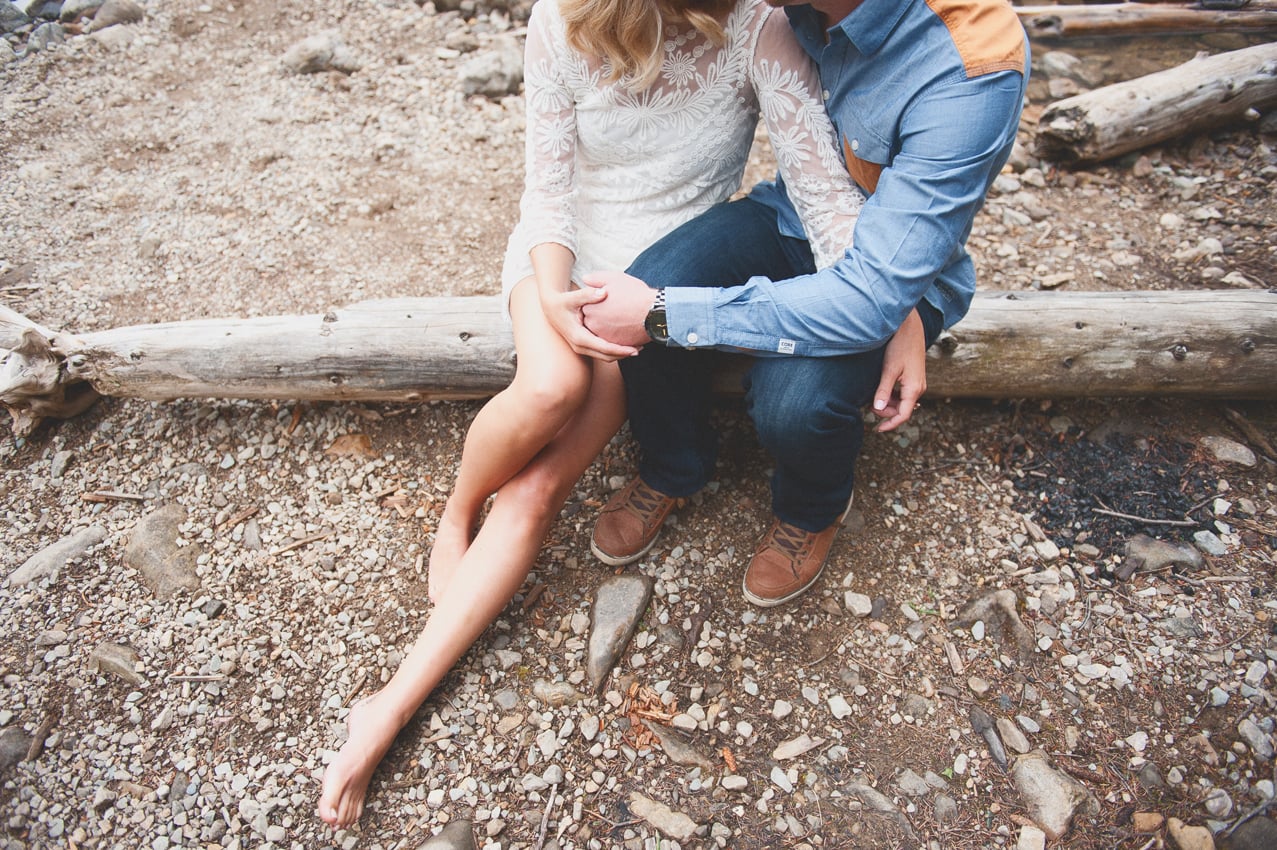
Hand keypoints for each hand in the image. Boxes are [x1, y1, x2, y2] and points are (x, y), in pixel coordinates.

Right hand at [540, 285, 638, 361]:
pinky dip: (615, 350)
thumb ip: (587, 294)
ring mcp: (582, 348)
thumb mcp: (572, 297)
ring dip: (621, 354)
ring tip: (637, 346)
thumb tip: (604, 292)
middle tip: (641, 347)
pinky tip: (626, 343)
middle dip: (624, 354)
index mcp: (578, 337)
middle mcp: (580, 346)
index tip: (635, 348)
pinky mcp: (585, 346)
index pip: (603, 348)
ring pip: (605, 356)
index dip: (620, 350)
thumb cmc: (562, 302)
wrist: (551, 308)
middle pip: (606, 356)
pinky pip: (602, 352)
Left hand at [580, 271, 658, 348]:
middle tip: (618, 308)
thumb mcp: (614, 278)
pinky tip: (628, 327)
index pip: (587, 306)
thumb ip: (596, 279)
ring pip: (603, 331)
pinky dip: (619, 336)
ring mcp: (603, 336)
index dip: (599, 301)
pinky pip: (613, 341)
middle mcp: (592, 324)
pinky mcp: (615, 346)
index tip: (610, 299)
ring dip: (610, 326)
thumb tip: (585, 279)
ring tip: (624, 317)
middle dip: (603, 315)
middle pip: (594, 320)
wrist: (654, 312)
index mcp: (589, 307)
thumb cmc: (635, 293)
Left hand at [873, 308, 926, 431]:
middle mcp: (918, 388)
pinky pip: (902, 393)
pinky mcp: (912, 377)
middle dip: (885, 410)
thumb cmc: (900, 346)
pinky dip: (890, 393)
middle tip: (870, 403)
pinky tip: (880, 387)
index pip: (904, 414)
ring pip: (901, 401)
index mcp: (914, 388)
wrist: (909, 328)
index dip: (890, 424)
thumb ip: (883, 390)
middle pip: (901, 409)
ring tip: (873, 393)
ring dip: (887, 401)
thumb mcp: (889, 369)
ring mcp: (916, 383)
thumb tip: (877, 408)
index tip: (878, 429)